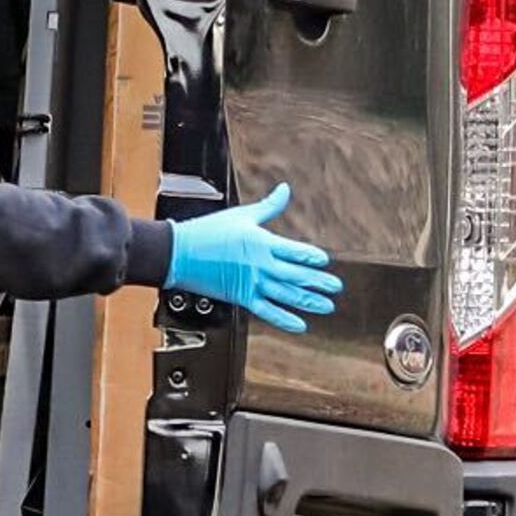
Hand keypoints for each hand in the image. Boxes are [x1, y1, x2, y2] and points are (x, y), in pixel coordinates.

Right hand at [164, 184, 342, 332]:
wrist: (180, 253)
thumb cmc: (208, 233)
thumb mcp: (242, 215)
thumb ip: (269, 207)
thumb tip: (284, 190)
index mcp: (262, 243)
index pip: (296, 251)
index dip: (312, 257)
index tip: (324, 261)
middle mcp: (261, 266)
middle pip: (297, 276)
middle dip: (319, 282)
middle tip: (335, 287)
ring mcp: (252, 283)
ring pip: (287, 295)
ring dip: (309, 301)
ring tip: (326, 306)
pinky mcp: (242, 297)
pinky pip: (268, 311)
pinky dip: (285, 319)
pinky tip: (299, 324)